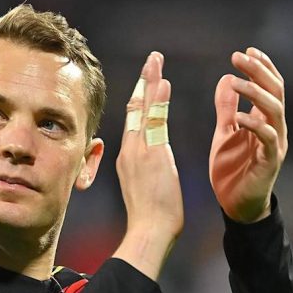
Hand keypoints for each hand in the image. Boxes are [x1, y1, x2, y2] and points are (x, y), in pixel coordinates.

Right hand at [113, 52, 182, 280]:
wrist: (148, 232)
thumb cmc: (150, 217)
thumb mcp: (144, 187)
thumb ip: (146, 170)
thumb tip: (150, 165)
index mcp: (129, 158)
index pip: (135, 121)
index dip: (140, 98)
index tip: (147, 80)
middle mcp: (130, 151)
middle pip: (135, 109)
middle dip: (144, 82)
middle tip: (152, 59)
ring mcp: (139, 152)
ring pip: (144, 111)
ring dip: (151, 84)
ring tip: (157, 62)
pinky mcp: (150, 157)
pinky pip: (154, 123)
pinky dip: (158, 102)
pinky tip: (163, 83)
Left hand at [210, 47, 286, 222]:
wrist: (237, 205)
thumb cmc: (233, 169)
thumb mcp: (225, 132)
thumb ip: (227, 108)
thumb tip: (226, 79)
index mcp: (265, 119)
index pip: (270, 86)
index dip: (262, 67)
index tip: (246, 51)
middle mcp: (275, 128)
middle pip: (275, 91)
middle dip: (259, 71)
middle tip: (239, 57)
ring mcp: (275, 144)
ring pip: (274, 110)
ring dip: (256, 93)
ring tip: (238, 81)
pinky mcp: (270, 161)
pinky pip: (267, 138)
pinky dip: (254, 124)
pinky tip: (239, 116)